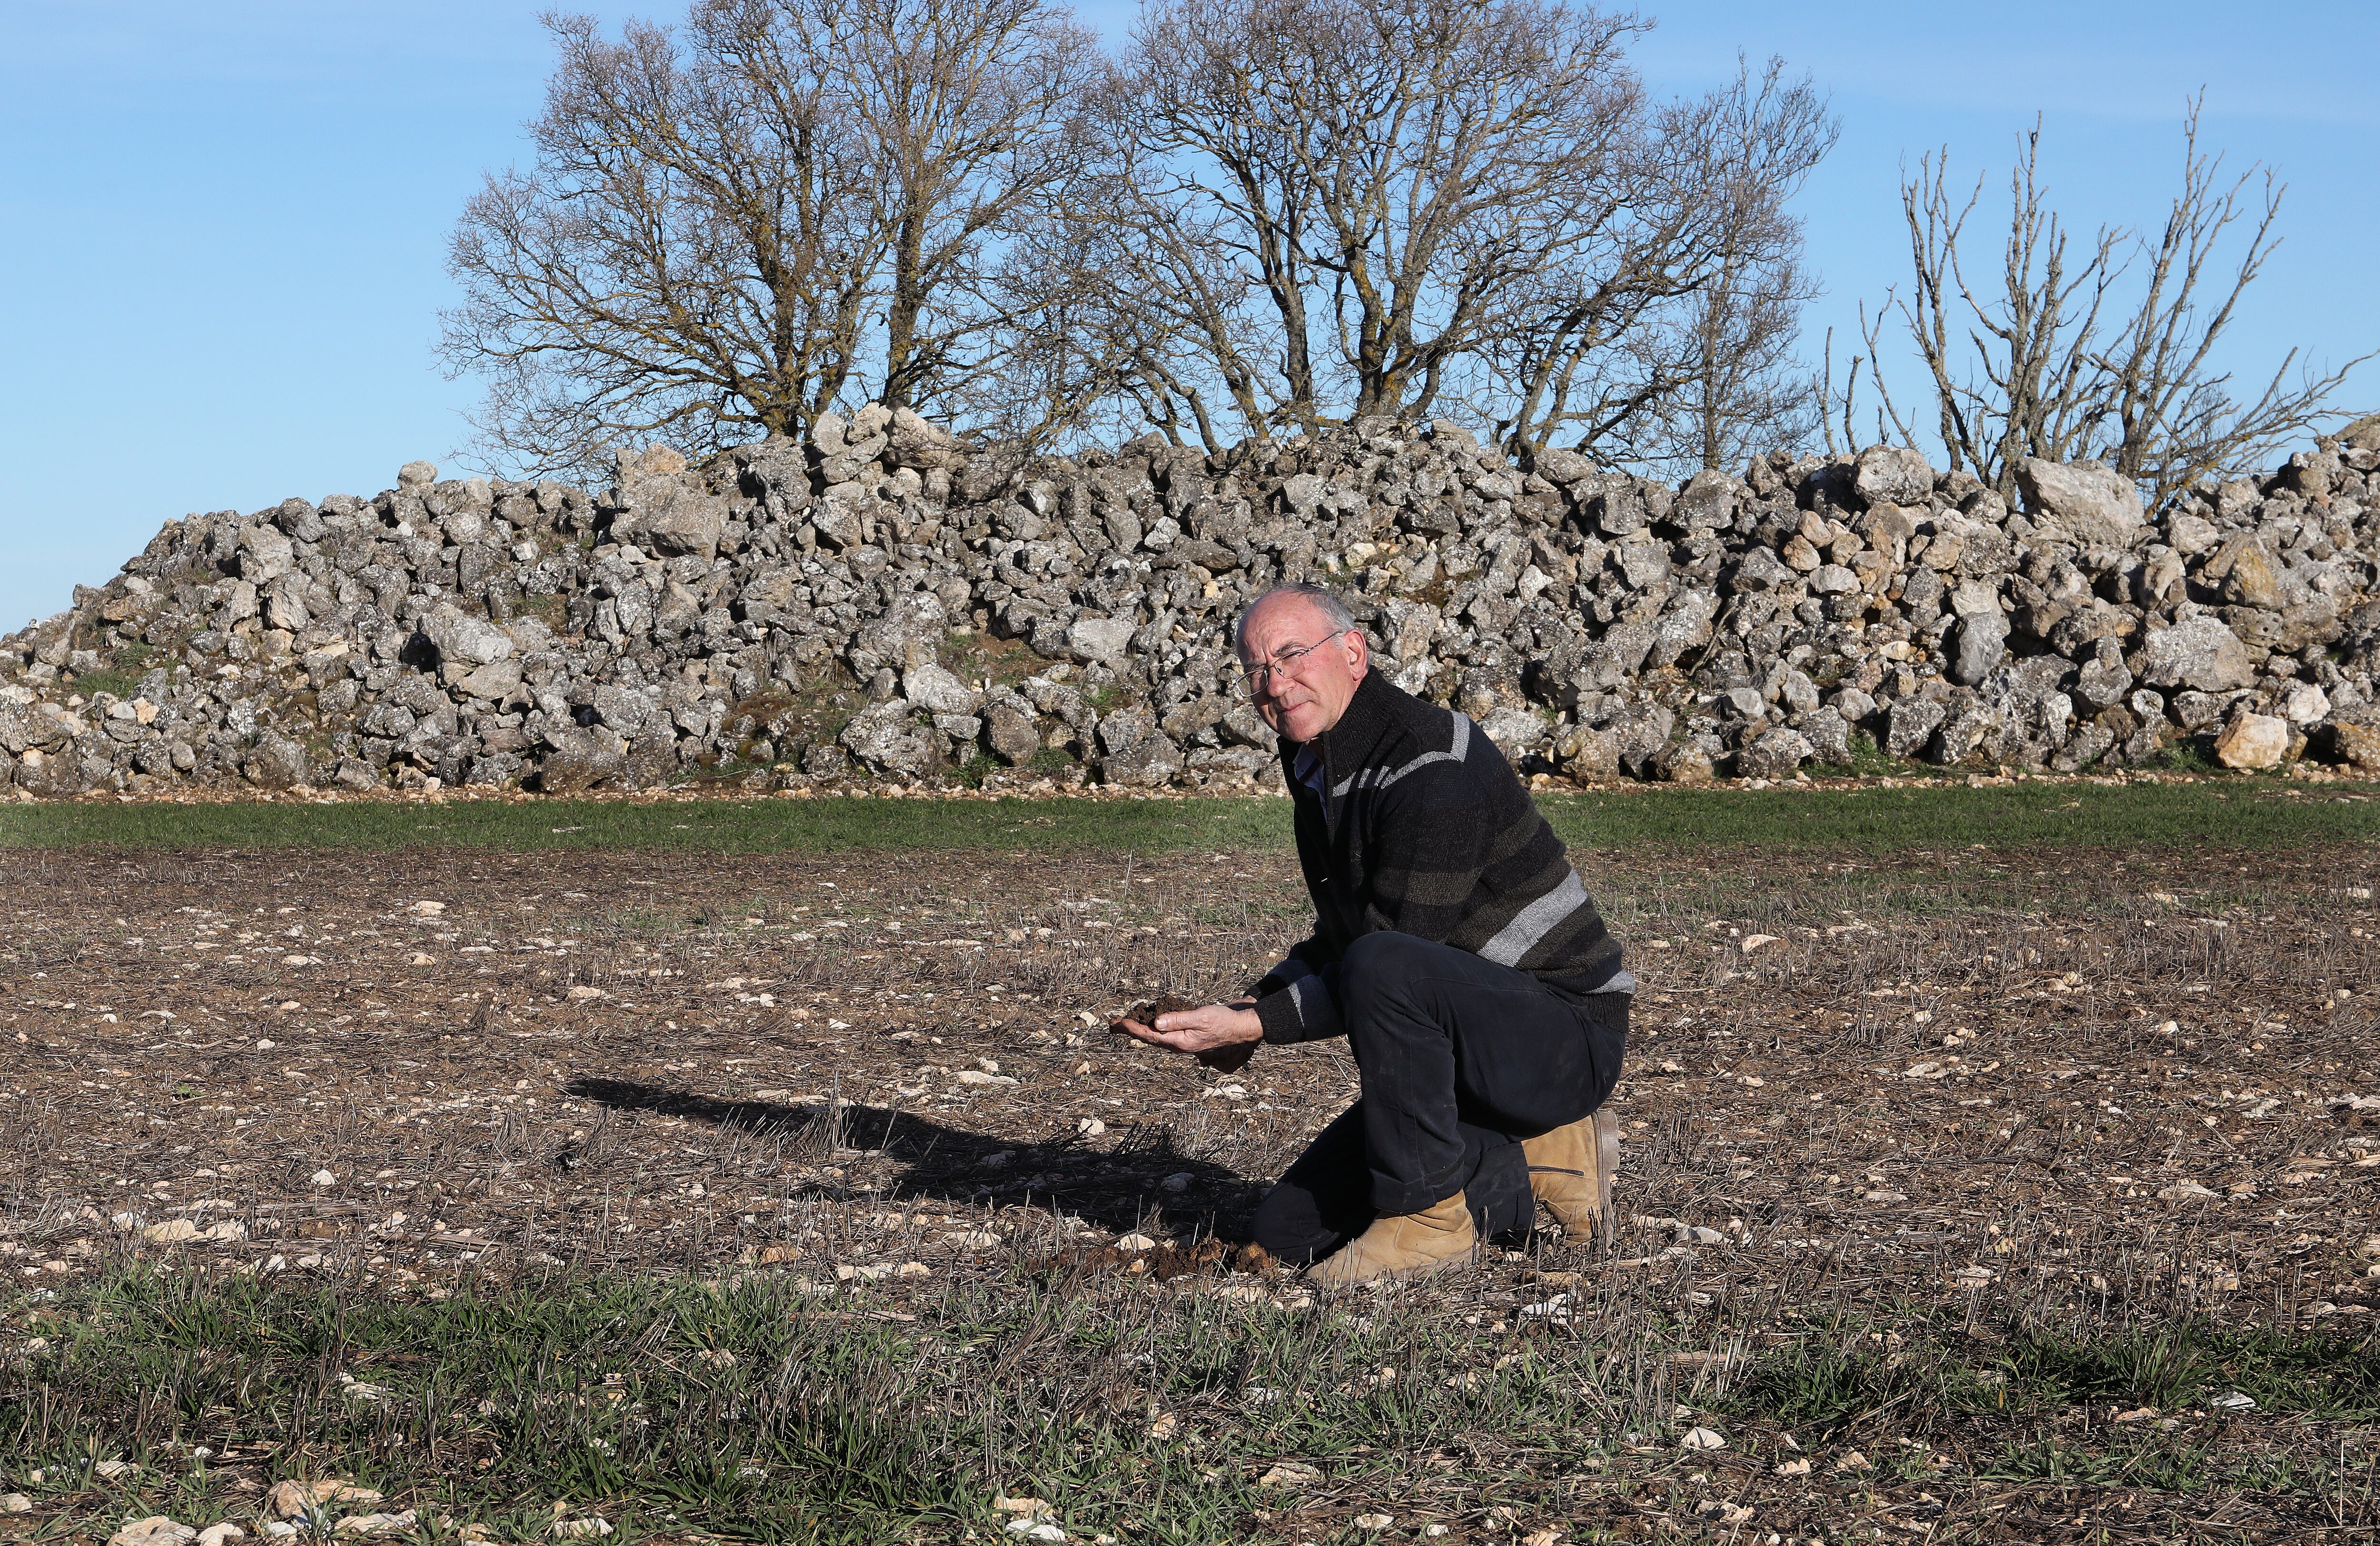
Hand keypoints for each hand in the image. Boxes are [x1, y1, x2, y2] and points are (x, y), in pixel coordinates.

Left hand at [1114, 999, 1261, 1069]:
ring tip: (1124, 1023)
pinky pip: (1163, 1033)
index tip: (1119, 1022)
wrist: (1239, 1027)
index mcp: (1180, 1042)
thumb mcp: (1200, 1017)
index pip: (1150, 1036)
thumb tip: (1156, 1024)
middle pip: (1148, 1038)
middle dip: (1130, 1030)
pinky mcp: (1185, 1035)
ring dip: (1138, 1029)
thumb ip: (1178, 1020)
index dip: (1133, 1028)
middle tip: (1113, 1023)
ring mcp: (1182, 1041)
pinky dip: (1151, 1027)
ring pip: (1154, 1037)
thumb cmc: (1222, 1021)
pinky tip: (1147, 1022)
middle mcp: (1178, 1044)